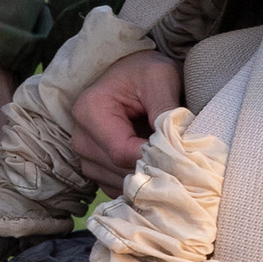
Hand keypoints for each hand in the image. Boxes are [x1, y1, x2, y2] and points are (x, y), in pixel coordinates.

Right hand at [68, 53, 180, 189]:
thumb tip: (175, 144)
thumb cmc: (146, 71)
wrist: (135, 75)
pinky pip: (120, 189)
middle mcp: (81, 138)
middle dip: (152, 168)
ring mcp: (86, 158)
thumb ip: (165, 109)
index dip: (153, 158)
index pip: (121, 152)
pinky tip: (155, 164)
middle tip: (181, 156)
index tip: (181, 155)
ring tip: (167, 156)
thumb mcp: (161, 77)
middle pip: (120, 171)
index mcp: (89, 112)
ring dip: (148, 176)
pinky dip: (141, 182)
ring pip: (121, 184)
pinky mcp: (97, 171)